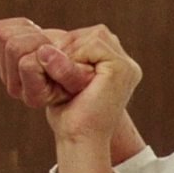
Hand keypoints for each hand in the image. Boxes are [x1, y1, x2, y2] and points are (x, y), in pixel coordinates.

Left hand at [0, 18, 93, 107]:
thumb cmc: (82, 76)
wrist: (73, 72)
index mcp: (35, 97)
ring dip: (29, 31)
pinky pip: (0, 28)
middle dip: (37, 39)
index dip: (47, 50)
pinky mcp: (1, 56)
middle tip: (53, 46)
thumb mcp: (83, 76)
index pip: (27, 65)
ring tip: (45, 41)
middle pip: (14, 47)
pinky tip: (35, 35)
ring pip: (4, 36)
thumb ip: (69, 71)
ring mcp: (6, 73)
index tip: (61, 53)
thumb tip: (44, 53)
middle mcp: (16, 89)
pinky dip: (20, 25)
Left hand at [47, 25, 141, 172]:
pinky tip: (72, 78)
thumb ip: (65, 57)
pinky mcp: (122, 68)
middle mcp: (127, 64)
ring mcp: (128, 66)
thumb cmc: (70, 116)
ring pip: (93, 36)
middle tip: (57, 72)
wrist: (78, 139)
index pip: (91, 37)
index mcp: (117, 66)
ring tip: (66, 78)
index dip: (69, 47)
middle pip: (93, 33)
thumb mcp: (66, 80)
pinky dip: (76, 57)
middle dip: (69, 47)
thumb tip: (46, 42)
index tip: (55, 67)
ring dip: (71, 53)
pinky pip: (93, 44)